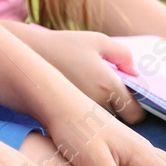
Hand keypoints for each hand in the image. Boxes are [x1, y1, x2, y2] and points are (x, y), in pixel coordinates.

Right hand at [28, 29, 145, 123]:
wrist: (28, 53)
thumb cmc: (64, 44)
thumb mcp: (98, 40)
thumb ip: (123, 54)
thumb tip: (133, 73)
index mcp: (108, 85)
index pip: (136, 114)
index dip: (137, 109)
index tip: (130, 99)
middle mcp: (96, 103)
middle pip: (121, 122)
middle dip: (121, 112)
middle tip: (113, 98)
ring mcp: (80, 112)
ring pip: (103, 125)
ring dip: (103, 115)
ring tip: (94, 97)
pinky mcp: (66, 115)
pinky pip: (86, 124)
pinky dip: (88, 117)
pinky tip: (80, 101)